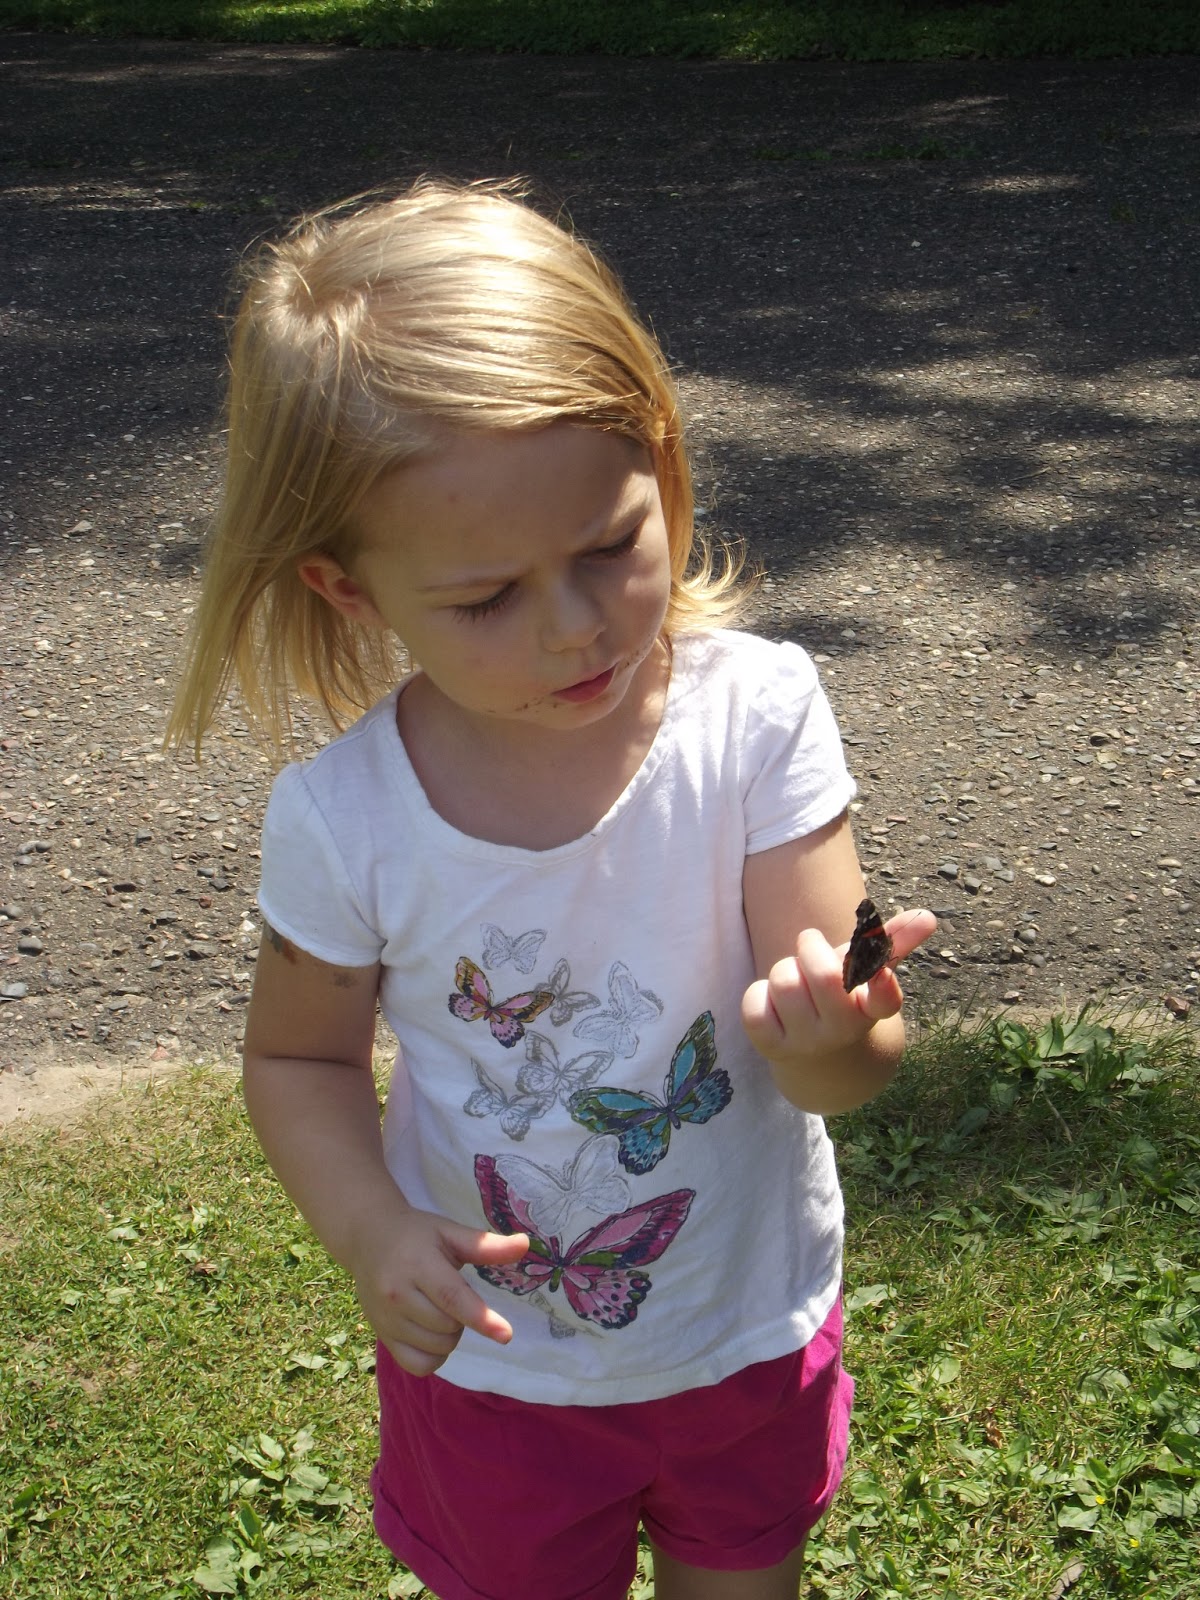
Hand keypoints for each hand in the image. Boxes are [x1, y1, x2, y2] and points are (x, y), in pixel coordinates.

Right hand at [349, 1203, 529, 1377]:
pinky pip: (418, 1365)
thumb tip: (525, 1245)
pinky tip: (432, 1334)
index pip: (453, 1297)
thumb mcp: (450, 1232)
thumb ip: (485, 1245)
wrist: (367, 1237)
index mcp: (418, 1265)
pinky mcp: (381, 1336)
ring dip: (450, 1336)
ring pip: (437, 1348)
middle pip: (448, 1327)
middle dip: (464, 1317)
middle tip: (453, 1293)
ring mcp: (386, 1319)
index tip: (506, 1335)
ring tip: (440, 1308)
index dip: (481, 1318)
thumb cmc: (416, 1234)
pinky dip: (434, 1357)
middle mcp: (397, 1295)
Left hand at [741, 908, 936, 1064]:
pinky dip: (759, 993)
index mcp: (871, 1010)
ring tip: (793, 978)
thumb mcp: (863, 972)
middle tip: (809, 944)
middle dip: (811, 946)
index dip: (882, 987)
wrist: (815, 1055)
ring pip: (785, 983)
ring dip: (784, 968)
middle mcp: (843, 1031)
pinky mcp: (771, 1046)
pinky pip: (755, 1004)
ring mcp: (807, 1043)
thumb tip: (928, 916)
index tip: (880, 974)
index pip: (884, 1002)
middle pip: (823, 975)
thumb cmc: (841, 997)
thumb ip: (891, 943)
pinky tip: (772, 1003)